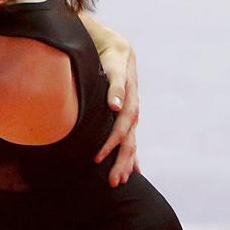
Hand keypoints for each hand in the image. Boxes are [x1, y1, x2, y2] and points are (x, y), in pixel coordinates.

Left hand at [96, 40, 140, 186]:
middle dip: (120, 162)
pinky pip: (131, 140)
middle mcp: (132, 110)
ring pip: (131, 143)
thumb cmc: (110, 56)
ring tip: (118, 181)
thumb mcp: (113, 66)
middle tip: (113, 181)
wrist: (116, 48)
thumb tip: (116, 106)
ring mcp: (131, 115)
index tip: (96, 158)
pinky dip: (131, 156)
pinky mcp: (127, 117)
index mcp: (129, 101)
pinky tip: (132, 171)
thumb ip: (116, 85)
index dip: (109, 143)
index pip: (121, 128)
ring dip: (125, 163)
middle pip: (129, 141)